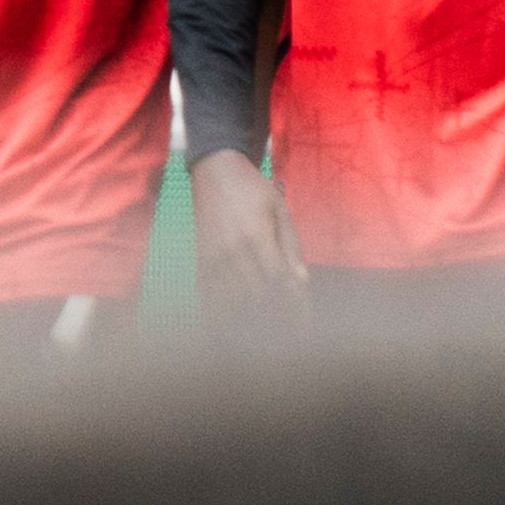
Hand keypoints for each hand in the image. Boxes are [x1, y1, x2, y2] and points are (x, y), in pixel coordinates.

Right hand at [191, 149, 306, 319]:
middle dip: (277, 316)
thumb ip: (290, 247)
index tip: (305, 324)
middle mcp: (231, 251)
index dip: (294, 305)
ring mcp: (211, 257)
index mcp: (255, 236)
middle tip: (292, 332)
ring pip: (233, 301)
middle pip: (257, 296)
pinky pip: (210, 296)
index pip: (279, 281)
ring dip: (252, 318)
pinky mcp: (200, 260)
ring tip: (268, 334)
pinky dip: (223, 313)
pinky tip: (236, 324)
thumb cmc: (253, 189)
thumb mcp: (280, 210)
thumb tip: (301, 283)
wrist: (214, 171)